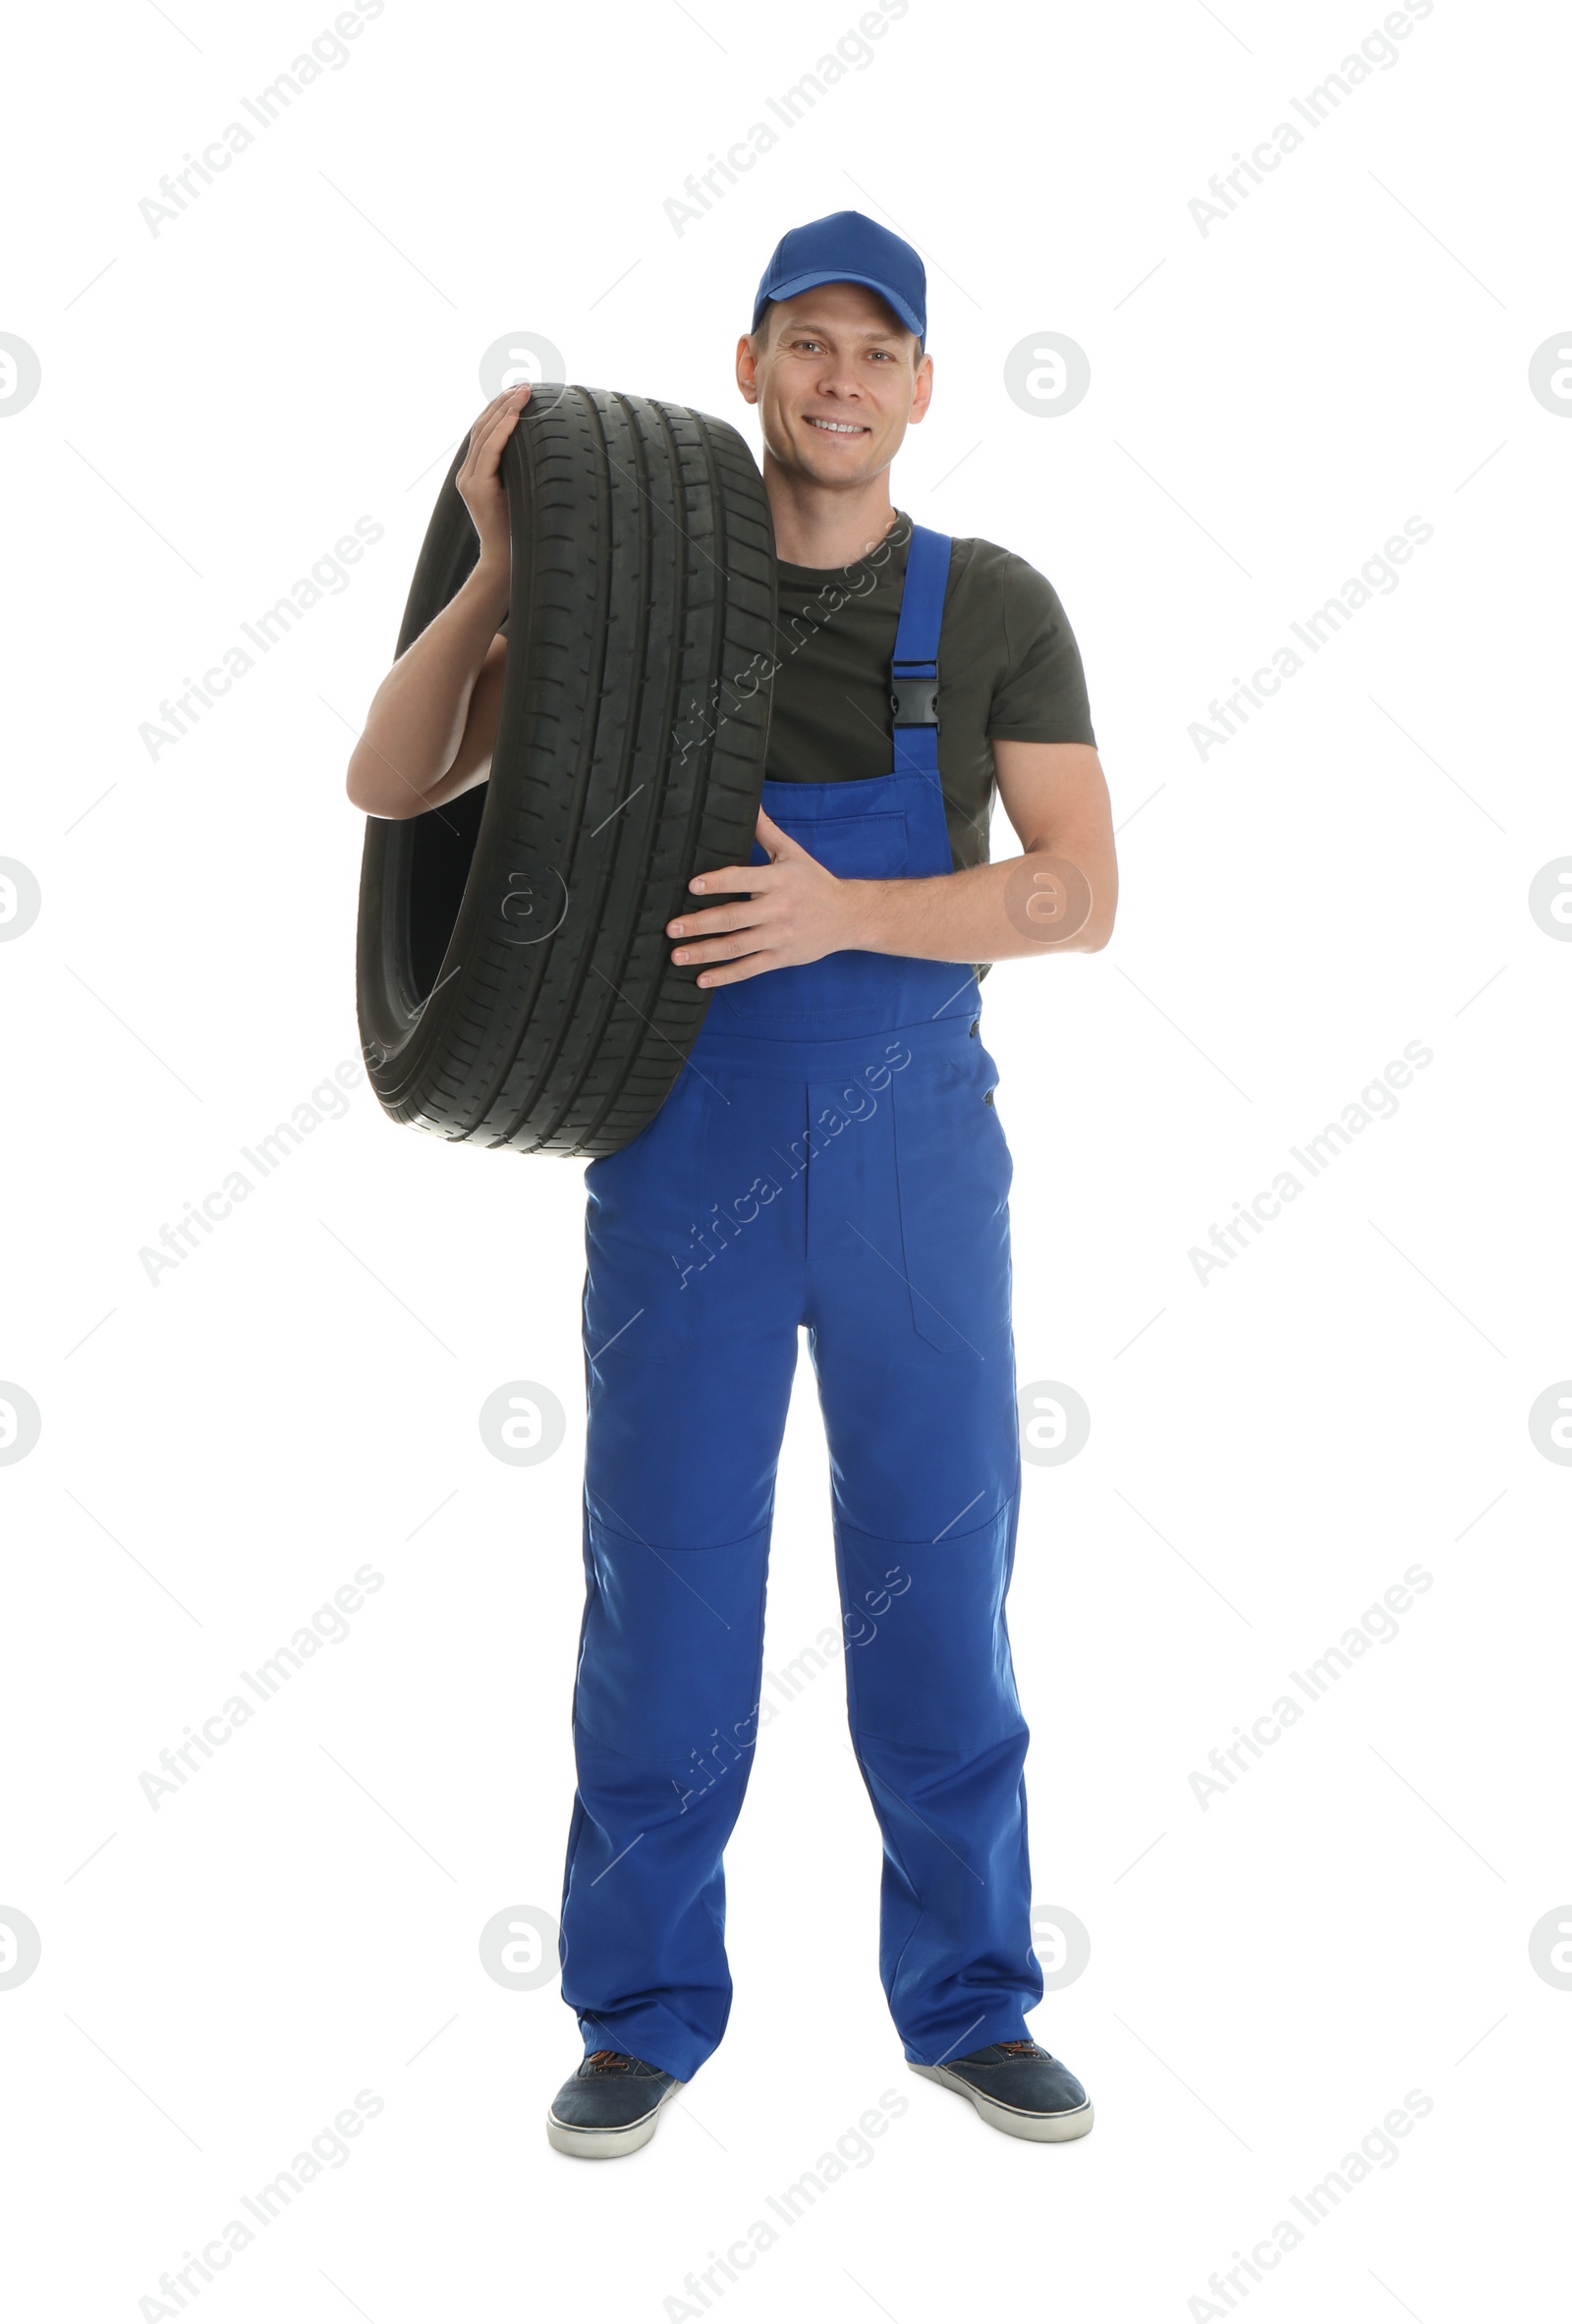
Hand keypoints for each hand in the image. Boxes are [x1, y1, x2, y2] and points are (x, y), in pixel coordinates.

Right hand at [455, 383, 529, 576]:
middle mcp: (466, 475)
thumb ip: (515, 472)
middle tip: (524, 385)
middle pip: (481, 427)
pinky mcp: (476, 488)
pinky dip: (503, 429)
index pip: (483, 432)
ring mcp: (469, 481)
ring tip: (524, 392)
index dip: (499, 409)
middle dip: (503, 402)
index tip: (517, 392)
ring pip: (484, 434)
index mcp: (473, 474)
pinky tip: (517, 414)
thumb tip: (537, 450)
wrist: (503, 561)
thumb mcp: (515, 495)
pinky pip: (490, 450)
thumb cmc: (516, 532)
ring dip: (505, 409)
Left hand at [667, 806, 856, 985]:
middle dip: (700, 923)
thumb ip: (766, 830)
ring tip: (677, 955)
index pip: (743, 879)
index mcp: (778, 880)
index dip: (718, 883)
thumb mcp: (792, 853)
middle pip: (734, 917)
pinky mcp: (781, 957)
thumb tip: (750, 802)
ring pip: (737, 946)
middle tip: (671, 927)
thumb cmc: (815, 882)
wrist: (848, 915)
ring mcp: (779, 936)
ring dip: (704, 952)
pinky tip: (702, 978)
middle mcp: (778, 909)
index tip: (692, 886)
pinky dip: (725, 975)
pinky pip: (749, 968)